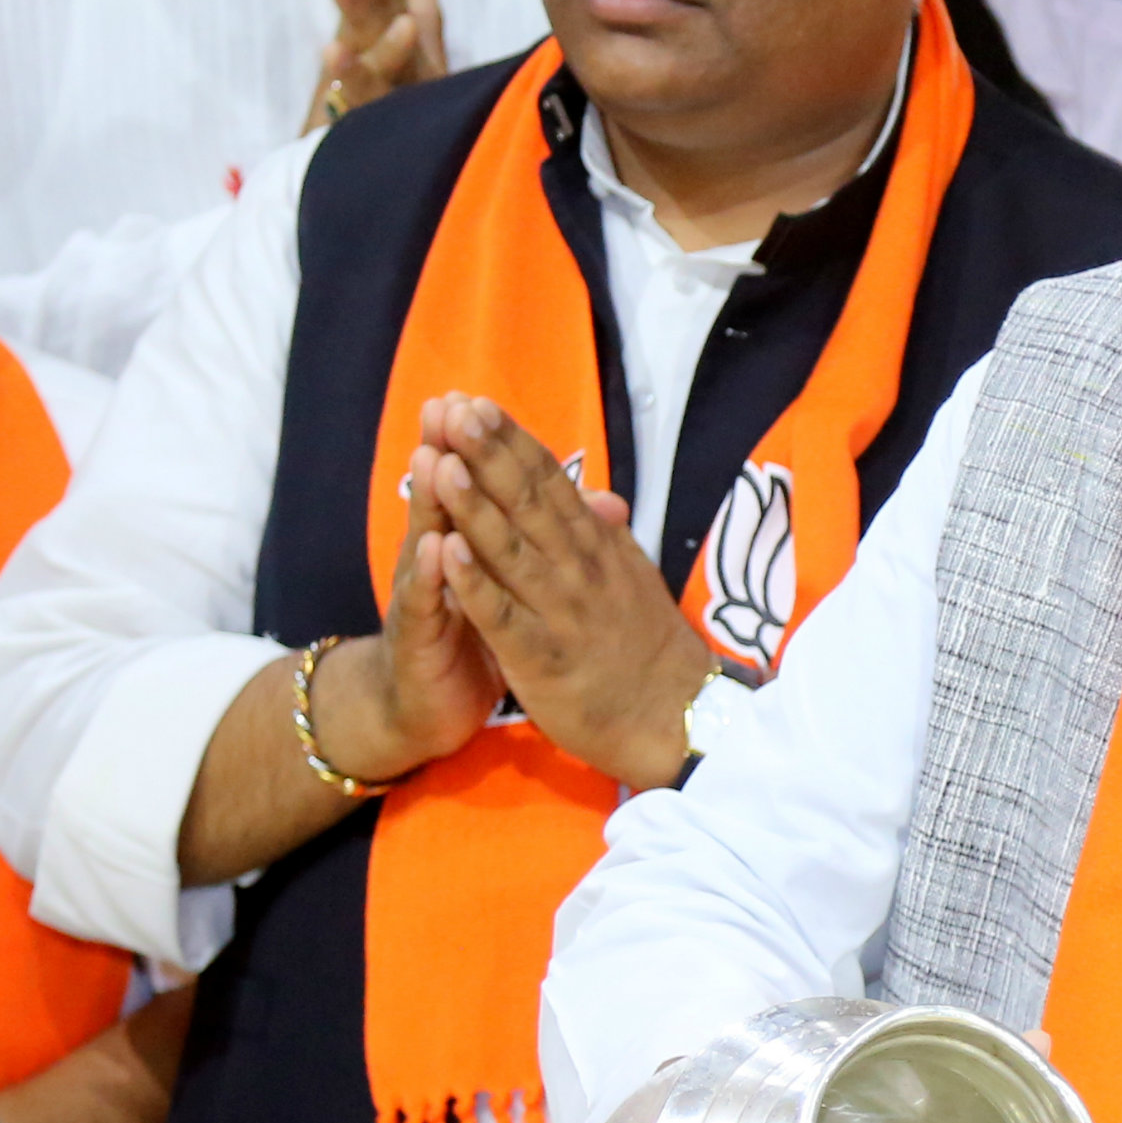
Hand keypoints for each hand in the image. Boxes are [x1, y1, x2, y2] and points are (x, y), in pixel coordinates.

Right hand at [302, 0, 448, 130]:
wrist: (366, 153)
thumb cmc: (397, 95)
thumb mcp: (419, 48)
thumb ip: (421, 3)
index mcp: (385, 20)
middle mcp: (367, 37)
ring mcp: (357, 66)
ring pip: (354, 32)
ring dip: (349, 6)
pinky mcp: (352, 102)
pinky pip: (350, 84)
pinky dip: (343, 69)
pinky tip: (333, 51)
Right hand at [306, 415, 507, 784]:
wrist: (423, 709)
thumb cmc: (472, 642)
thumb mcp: (511, 592)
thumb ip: (535, 544)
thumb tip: (586, 505)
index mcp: (470, 545)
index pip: (477, 487)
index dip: (482, 446)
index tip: (482, 397)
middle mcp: (439, 560)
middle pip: (445, 498)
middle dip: (449, 451)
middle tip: (449, 404)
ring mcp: (423, 596)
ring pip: (429, 540)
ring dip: (433, 500)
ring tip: (435, 458)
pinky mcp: (417, 638)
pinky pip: (426, 605)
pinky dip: (430, 576)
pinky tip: (433, 548)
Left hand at [421, 394, 714, 788]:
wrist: (678, 719)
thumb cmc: (648, 651)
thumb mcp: (634, 580)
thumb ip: (609, 537)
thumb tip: (601, 498)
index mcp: (597, 546)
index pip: (551, 482)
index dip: (512, 442)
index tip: (477, 403)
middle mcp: (579, 568)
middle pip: (528, 501)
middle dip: (489, 454)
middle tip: (455, 409)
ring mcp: (561, 610)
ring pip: (511, 549)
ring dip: (475, 504)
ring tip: (443, 462)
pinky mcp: (543, 657)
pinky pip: (502, 615)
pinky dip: (473, 582)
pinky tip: (444, 551)